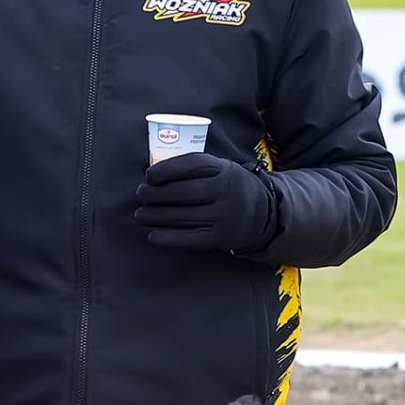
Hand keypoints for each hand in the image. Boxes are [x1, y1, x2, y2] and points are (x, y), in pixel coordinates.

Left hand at [135, 153, 276, 253]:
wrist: (264, 214)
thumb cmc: (229, 187)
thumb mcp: (220, 168)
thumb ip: (193, 167)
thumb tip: (152, 174)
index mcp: (224, 170)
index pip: (190, 166)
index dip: (165, 170)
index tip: (148, 176)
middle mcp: (225, 191)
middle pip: (182, 192)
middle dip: (155, 194)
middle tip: (140, 195)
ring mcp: (224, 216)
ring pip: (182, 216)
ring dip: (155, 216)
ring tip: (140, 214)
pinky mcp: (221, 238)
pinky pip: (190, 239)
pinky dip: (169, 238)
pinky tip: (153, 236)